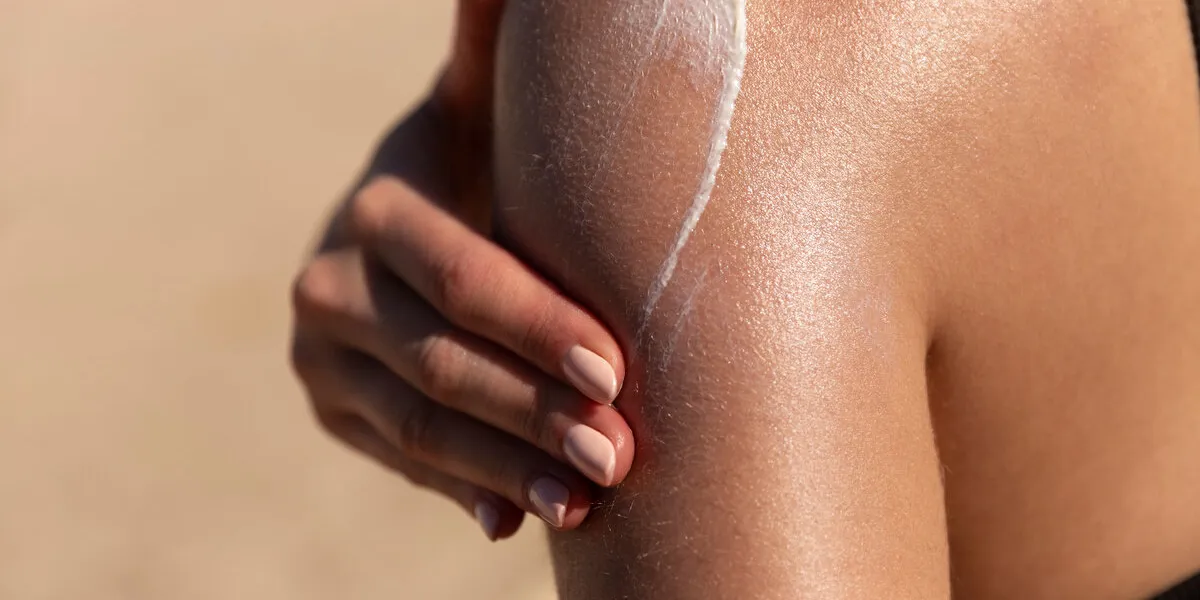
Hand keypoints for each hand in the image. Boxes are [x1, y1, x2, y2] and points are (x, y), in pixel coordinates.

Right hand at [289, 0, 633, 540]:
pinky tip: (516, 521)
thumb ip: (488, 51)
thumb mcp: (483, 112)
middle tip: (618, 452)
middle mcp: (328, 284)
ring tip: (586, 501)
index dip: (535, 323)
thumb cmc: (486, 165)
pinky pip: (401, 462)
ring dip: (506, 466)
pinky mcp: (333, 412)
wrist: (418, 229)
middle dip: (533, 408)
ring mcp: (323, 358)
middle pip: (441, 360)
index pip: (459, 274)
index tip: (617, 366)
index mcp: (378, 208)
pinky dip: (462, 490)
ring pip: (420, 424)